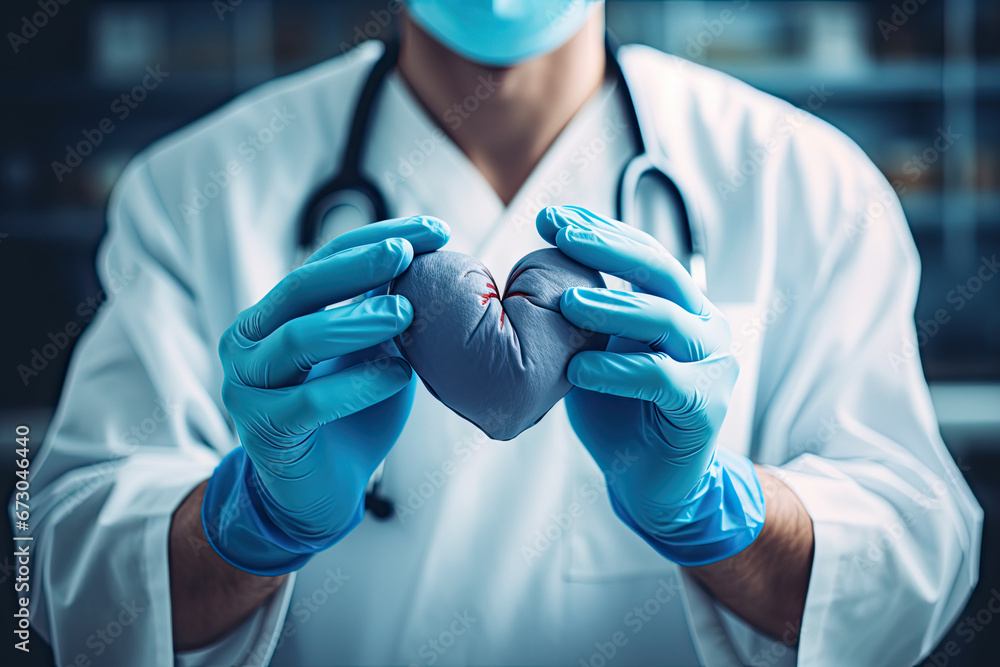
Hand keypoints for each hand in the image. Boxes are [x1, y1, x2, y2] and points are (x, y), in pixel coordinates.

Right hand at [203, 216, 449, 574]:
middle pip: (299, 289)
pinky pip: (309, 402)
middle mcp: (249, 341)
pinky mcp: (263, 430)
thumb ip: (384, 315)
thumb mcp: (372, 354)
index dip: (374, 239)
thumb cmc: (349, 414)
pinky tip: (399, 374)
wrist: (319, 492)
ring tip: (406, 314)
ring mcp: (247, 386)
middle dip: (357, 266)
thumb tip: (428, 264)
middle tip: (407, 253)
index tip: (432, 229)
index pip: (322, 260)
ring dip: (354, 321)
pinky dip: (358, 384)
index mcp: (274, 315)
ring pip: (297, 340)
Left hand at [536, 206, 763, 565]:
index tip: (551, 216)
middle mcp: (703, 324)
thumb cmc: (620, 413)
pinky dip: (616, 370)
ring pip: (663, 319)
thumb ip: (588, 316)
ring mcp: (711, 363)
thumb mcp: (598, 351)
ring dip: (611, 307)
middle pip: (659, 271)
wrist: (653, 483)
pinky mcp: (706, 405)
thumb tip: (538, 268)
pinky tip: (579, 369)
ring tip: (564, 302)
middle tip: (560, 234)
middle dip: (607, 248)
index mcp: (681, 304)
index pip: (642, 253)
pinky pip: (660, 378)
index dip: (600, 230)